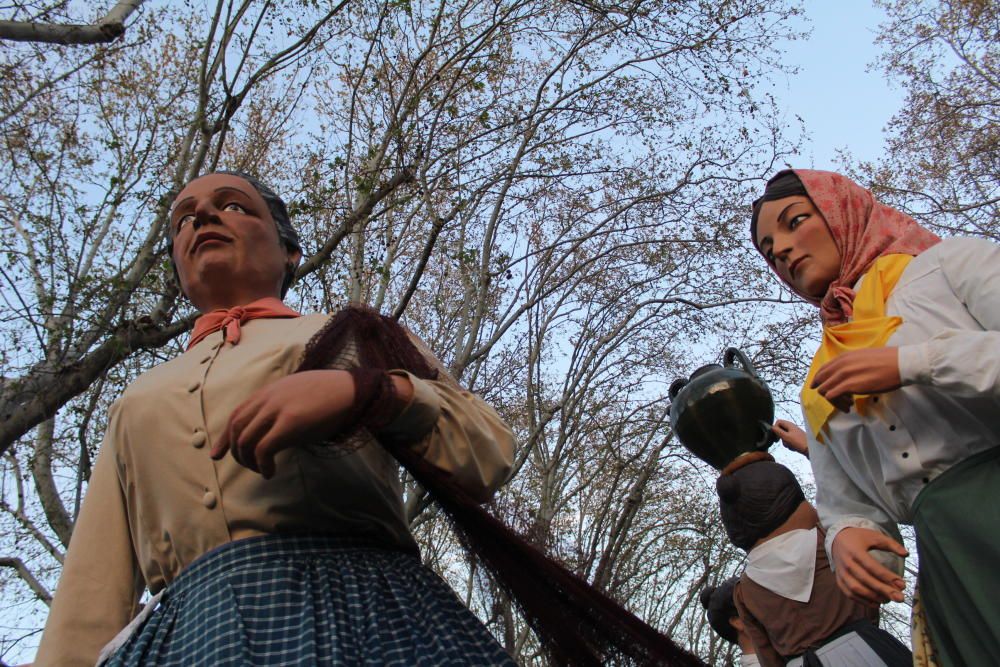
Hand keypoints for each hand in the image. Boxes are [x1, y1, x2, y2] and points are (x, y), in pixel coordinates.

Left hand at [210, 370, 355, 478]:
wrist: (352, 389)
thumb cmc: (331, 395)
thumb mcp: (298, 394)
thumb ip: (280, 407)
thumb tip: (273, 429)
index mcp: (269, 392)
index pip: (236, 414)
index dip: (224, 437)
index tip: (218, 454)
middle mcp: (268, 399)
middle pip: (236, 429)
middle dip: (235, 452)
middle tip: (247, 467)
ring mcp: (277, 410)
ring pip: (245, 440)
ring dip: (248, 461)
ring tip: (261, 470)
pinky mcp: (290, 423)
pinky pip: (263, 448)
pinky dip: (261, 464)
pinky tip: (270, 472)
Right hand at [772, 419, 807, 455]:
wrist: (811, 449)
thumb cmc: (799, 442)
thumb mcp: (786, 437)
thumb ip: (778, 431)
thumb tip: (771, 427)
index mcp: (789, 424)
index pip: (778, 422)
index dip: (775, 428)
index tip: (775, 435)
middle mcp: (792, 427)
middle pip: (780, 429)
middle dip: (780, 436)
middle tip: (782, 441)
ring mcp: (794, 433)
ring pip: (784, 436)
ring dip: (785, 442)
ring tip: (790, 445)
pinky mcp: (796, 439)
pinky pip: (789, 440)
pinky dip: (789, 444)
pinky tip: (793, 447)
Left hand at [812, 348, 900, 410]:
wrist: (901, 364)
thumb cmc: (888, 361)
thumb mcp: (864, 357)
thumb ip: (852, 364)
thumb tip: (848, 374)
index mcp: (844, 357)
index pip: (823, 369)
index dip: (819, 380)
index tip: (821, 388)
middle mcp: (840, 364)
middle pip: (820, 381)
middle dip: (825, 391)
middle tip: (837, 399)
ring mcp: (844, 375)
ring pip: (824, 390)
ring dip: (834, 400)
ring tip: (847, 404)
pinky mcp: (849, 385)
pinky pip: (832, 396)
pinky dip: (838, 404)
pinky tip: (849, 406)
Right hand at [830, 527, 907, 604]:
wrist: (837, 539)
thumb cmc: (859, 538)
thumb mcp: (874, 536)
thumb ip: (891, 544)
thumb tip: (906, 554)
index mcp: (854, 550)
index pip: (872, 567)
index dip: (888, 577)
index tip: (903, 584)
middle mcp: (846, 563)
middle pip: (866, 580)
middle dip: (884, 590)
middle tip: (900, 598)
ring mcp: (841, 573)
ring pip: (856, 589)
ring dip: (874, 597)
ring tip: (889, 600)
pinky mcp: (839, 580)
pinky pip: (850, 594)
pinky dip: (863, 601)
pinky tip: (876, 603)